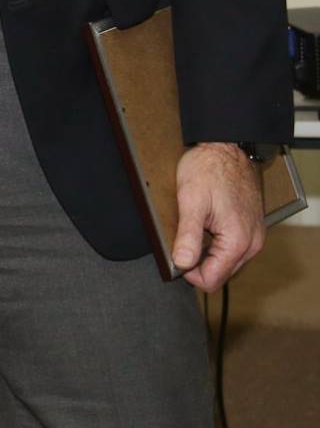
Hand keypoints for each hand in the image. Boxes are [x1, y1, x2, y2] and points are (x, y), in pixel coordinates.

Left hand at [171, 141, 265, 290]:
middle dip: (197, 263)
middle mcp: (252, 243)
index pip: (211, 279)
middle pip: (219, 273)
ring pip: (225, 262)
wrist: (227, 147)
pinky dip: (215, 243)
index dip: (188, 273)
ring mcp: (254, 236)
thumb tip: (182, 263)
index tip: (175, 255)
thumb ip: (188, 235)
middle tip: (180, 240)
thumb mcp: (191, 201)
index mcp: (238, 241)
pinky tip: (204, 226)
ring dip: (206, 253)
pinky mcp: (251, 228)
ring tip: (192, 230)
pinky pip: (231, 248)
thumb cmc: (209, 169)